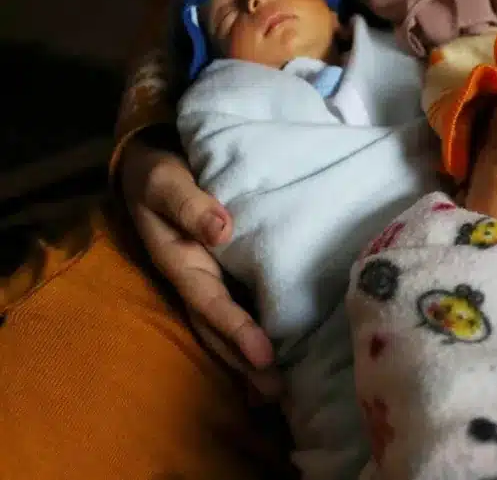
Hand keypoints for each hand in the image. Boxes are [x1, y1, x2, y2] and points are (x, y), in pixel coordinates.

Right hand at [120, 137, 280, 397]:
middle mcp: (194, 279)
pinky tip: (281, 353)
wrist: (155, 163)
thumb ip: (190, 204)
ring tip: (279, 389)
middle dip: (246, 361)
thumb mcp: (165, 182)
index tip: (265, 356)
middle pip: (220, 328)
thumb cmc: (159, 175)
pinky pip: (243, 304)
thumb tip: (222, 229)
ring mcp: (210, 278)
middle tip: (278, 393)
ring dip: (250, 357)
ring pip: (228, 325)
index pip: (211, 303)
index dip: (237, 330)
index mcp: (179, 263)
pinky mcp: (226, 271)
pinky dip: (257, 332)